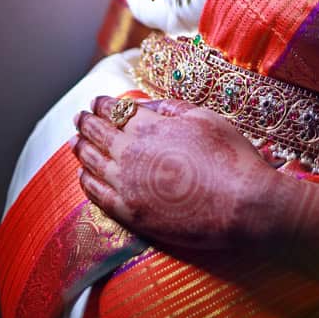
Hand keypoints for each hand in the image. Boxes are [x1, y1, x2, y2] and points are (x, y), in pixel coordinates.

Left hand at [73, 96, 276, 250]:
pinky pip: (98, 196)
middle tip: (79, 118)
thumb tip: (146, 104)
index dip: (102, 105)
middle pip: (98, 134)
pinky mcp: (132, 214)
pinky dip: (87, 183)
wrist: (243, 205)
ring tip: (74, 143)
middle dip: (86, 123)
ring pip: (93, 164)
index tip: (96, 103)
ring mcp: (128, 186)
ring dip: (81, 150)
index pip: (115, 111)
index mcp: (149, 127)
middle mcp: (131, 154)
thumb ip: (170, 108)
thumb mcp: (203, 117)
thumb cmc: (230, 157)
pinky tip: (83, 177)